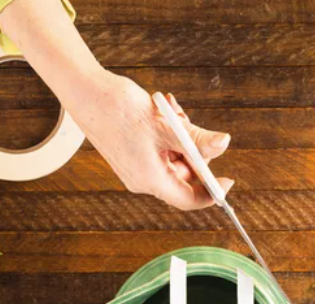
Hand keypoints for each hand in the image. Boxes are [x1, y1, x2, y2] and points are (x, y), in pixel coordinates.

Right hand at [68, 75, 233, 209]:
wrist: (86, 93)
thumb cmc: (121, 110)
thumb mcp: (168, 126)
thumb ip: (197, 140)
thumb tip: (224, 145)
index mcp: (150, 180)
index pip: (189, 199)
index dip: (212, 192)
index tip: (228, 180)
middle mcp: (142, 179)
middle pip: (184, 175)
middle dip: (194, 150)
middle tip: (189, 123)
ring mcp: (136, 167)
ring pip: (173, 158)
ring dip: (180, 136)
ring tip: (171, 110)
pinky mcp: (132, 154)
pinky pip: (160, 150)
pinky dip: (167, 133)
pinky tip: (162, 111)